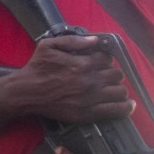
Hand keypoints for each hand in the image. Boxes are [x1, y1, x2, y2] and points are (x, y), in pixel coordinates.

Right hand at [16, 35, 132, 123]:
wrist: (26, 92)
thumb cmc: (37, 68)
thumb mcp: (48, 46)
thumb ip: (72, 41)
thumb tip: (95, 40)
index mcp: (82, 64)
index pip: (107, 59)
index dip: (104, 60)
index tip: (98, 63)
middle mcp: (90, 81)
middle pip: (116, 75)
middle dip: (111, 73)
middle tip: (103, 76)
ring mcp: (91, 98)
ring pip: (120, 91)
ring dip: (117, 88)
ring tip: (111, 88)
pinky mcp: (89, 113)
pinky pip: (117, 110)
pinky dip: (126, 107)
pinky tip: (127, 104)